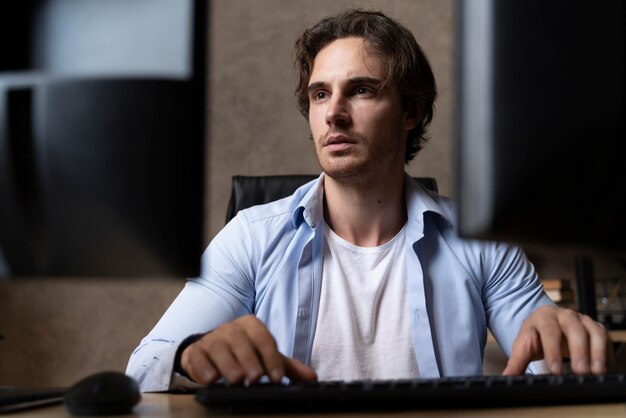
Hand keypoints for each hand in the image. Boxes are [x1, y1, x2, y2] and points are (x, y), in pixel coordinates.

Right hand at [180, 315, 317, 384]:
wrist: (211, 352)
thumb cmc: (243, 354)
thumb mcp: (265, 358)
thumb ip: (286, 366)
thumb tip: (311, 378)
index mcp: (251, 326)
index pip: (263, 338)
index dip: (270, 356)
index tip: (276, 377)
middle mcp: (231, 329)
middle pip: (240, 341)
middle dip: (249, 359)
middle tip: (255, 378)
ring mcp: (212, 339)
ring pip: (218, 347)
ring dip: (228, 364)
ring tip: (236, 379)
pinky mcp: (195, 352)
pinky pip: (197, 357)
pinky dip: (203, 368)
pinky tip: (211, 378)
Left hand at [502, 305, 612, 374]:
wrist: (546, 324)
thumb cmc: (535, 336)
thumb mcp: (523, 346)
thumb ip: (516, 362)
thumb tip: (506, 377)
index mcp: (543, 317)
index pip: (549, 331)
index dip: (552, 351)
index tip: (554, 371)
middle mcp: (564, 315)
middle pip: (574, 329)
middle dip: (578, 351)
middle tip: (580, 372)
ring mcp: (581, 319)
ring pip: (593, 331)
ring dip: (596, 352)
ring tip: (596, 372)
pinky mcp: (594, 327)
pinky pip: (604, 338)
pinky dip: (606, 353)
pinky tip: (604, 369)